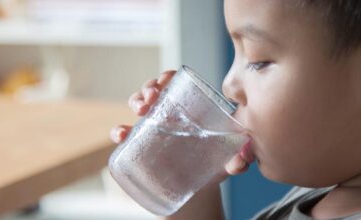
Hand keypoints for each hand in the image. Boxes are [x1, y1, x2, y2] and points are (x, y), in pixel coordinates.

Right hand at [110, 70, 248, 176]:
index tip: (166, 81)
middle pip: (154, 90)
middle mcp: (168, 115)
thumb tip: (241, 162)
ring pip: (138, 105)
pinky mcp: (139, 146)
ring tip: (141, 109)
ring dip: (136, 99)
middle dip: (150, 86)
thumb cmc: (211, 168)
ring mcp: (152, 129)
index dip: (167, 77)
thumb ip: (237, 162)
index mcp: (188, 110)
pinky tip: (122, 135)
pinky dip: (119, 131)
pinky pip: (125, 134)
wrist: (195, 191)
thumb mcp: (225, 163)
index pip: (175, 85)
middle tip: (153, 96)